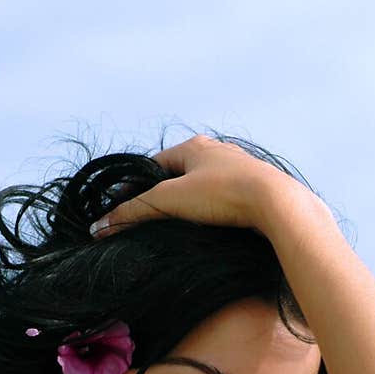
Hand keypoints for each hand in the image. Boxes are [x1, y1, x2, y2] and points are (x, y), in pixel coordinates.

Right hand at [88, 134, 304, 238]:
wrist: (276, 204)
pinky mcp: (255, 189)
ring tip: (178, 226)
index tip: (124, 208)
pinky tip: (211, 227)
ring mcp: (239, 169)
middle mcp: (217, 152)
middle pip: (179, 175)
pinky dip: (213, 211)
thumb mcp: (169, 201)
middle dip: (163, 195)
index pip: (154, 164)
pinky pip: (225, 199)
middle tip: (149, 219)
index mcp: (194, 146)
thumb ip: (133, 212)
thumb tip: (99, 226)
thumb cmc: (222, 195)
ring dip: (190, 204)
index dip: (136, 186)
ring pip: (204, 187)